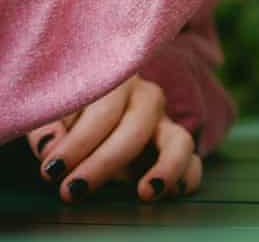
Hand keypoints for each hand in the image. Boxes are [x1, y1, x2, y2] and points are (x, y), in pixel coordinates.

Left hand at [26, 75, 200, 203]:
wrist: (90, 110)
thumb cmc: (70, 110)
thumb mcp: (52, 111)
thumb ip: (47, 125)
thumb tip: (51, 147)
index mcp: (118, 82)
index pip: (104, 109)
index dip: (78, 142)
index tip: (51, 170)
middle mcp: (147, 98)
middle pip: (137, 126)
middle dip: (105, 162)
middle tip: (72, 190)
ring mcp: (164, 123)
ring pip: (180, 139)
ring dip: (166, 167)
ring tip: (145, 193)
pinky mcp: (173, 148)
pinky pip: (193, 160)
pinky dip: (187, 176)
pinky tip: (172, 193)